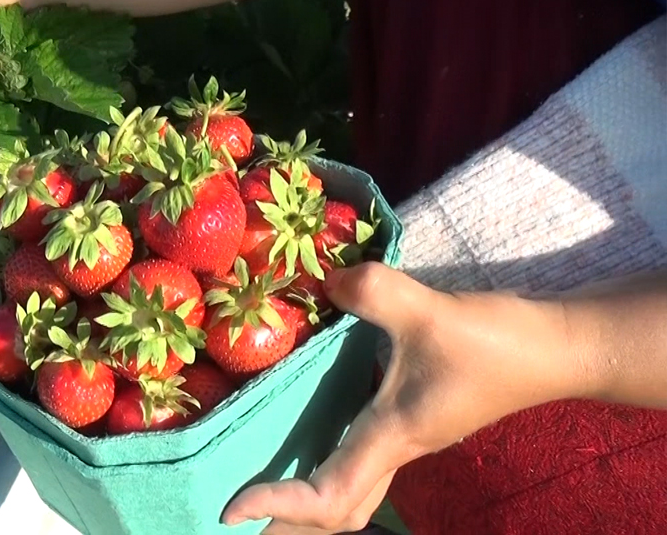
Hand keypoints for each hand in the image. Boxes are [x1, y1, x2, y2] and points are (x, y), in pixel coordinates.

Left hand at [221, 263, 577, 533]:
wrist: (556, 349)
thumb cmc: (495, 340)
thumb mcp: (425, 309)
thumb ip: (370, 291)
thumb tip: (322, 282)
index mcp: (392, 435)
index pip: (328, 495)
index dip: (280, 506)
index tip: (235, 506)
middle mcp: (397, 448)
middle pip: (338, 512)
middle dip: (287, 523)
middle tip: (238, 515)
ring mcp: (408, 438)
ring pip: (353, 492)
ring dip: (307, 501)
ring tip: (262, 491)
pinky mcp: (415, 420)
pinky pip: (363, 461)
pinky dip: (328, 467)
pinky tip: (305, 437)